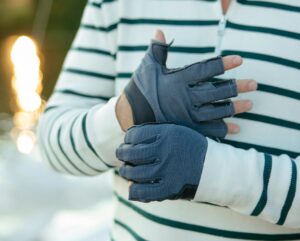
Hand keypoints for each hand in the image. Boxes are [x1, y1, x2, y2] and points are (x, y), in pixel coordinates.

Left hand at [116, 123, 206, 201]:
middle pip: (131, 153)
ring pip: (134, 173)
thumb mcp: (177, 131)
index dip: (127, 139)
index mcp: (167, 133)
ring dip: (125, 172)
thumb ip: (155, 132)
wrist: (214, 168)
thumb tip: (129, 137)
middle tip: (120, 154)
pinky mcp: (170, 188)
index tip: (127, 142)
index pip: (135, 134)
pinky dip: (134, 190)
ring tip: (125, 170)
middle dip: (121, 154)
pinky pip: (143, 192)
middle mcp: (165, 150)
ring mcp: (167, 170)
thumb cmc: (191, 148)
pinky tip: (133, 187)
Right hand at [117, 30, 256, 137]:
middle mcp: (184, 98)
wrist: (130, 116)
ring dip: (234, 108)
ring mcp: (186, 116)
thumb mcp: (147, 67)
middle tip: (254, 84)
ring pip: (215, 112)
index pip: (204, 70)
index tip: (240, 60)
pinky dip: (223, 130)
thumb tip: (159, 31)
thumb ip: (157, 50)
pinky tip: (236, 129)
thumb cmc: (140, 89)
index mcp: (177, 80)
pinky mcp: (185, 129)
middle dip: (236, 87)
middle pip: (215, 92)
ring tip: (250, 105)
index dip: (223, 64)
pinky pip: (207, 131)